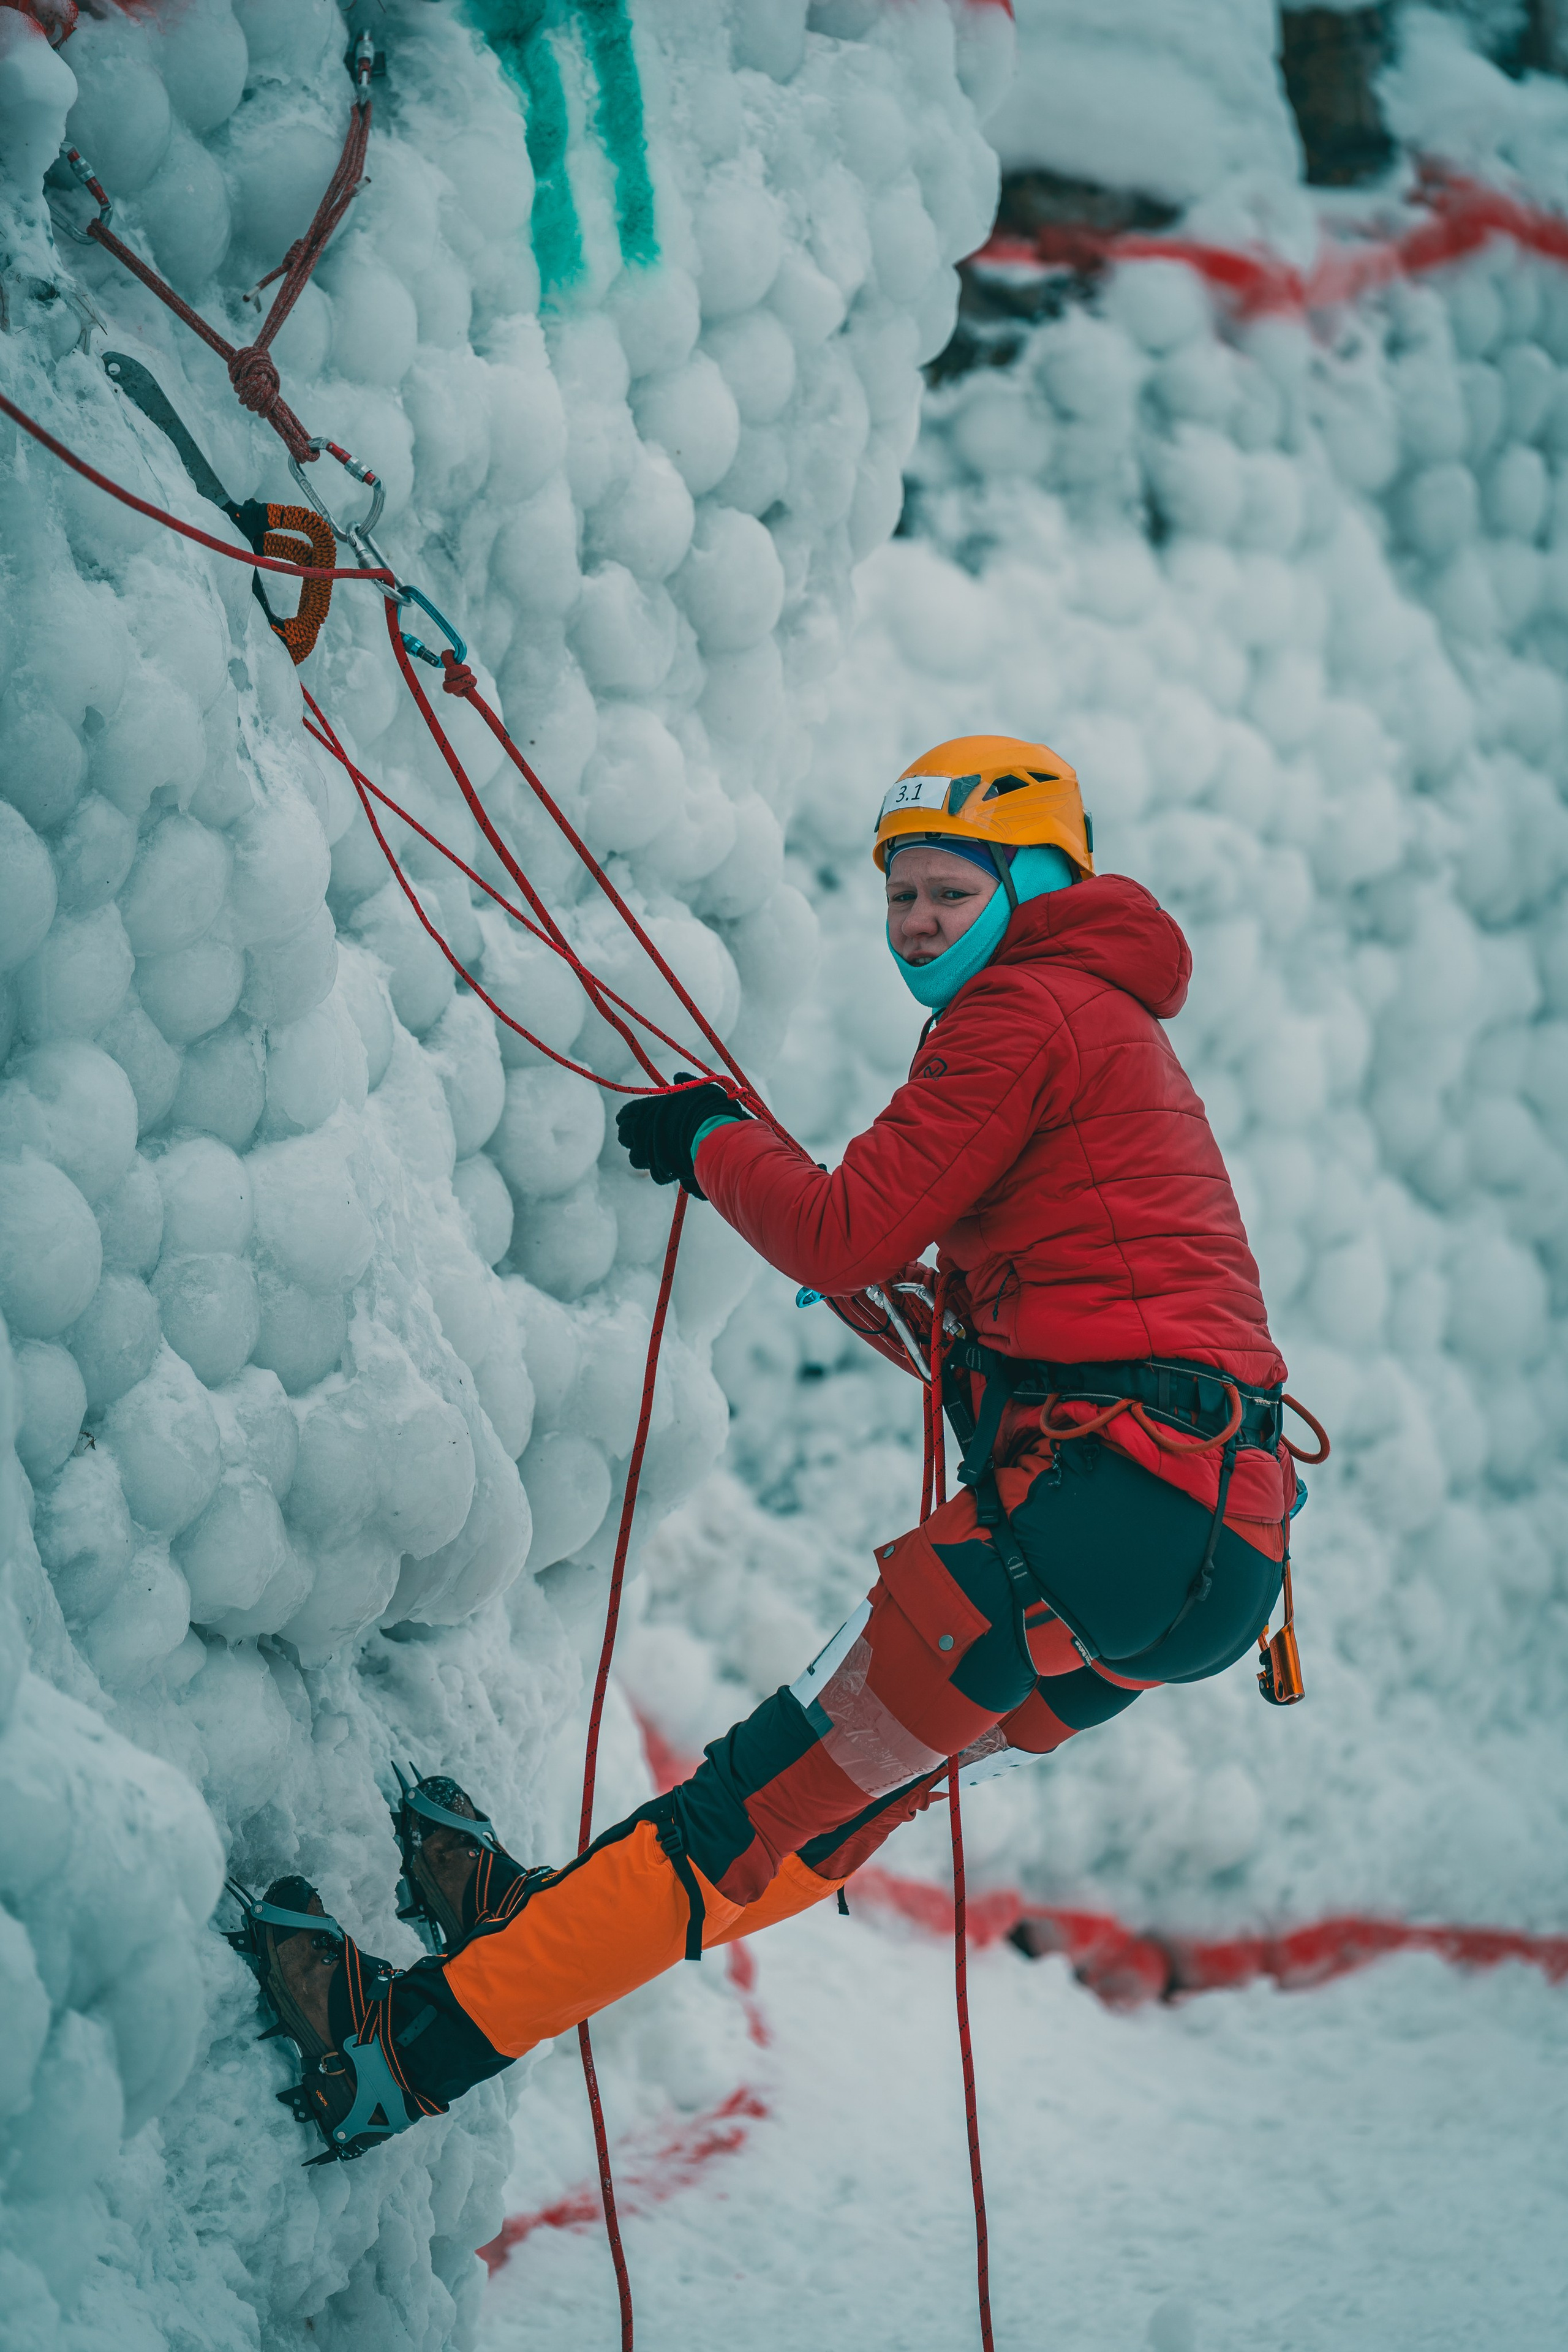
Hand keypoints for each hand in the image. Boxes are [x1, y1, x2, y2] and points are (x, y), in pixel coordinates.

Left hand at [614, 1074, 749, 1198]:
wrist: (713, 1135)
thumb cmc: (706, 1108)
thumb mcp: (697, 1087)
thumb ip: (685, 1082)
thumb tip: (677, 1076)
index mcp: (646, 1109)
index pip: (625, 1115)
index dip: (629, 1118)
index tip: (638, 1120)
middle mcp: (642, 1131)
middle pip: (624, 1137)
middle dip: (633, 1138)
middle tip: (648, 1138)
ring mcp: (648, 1151)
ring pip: (635, 1158)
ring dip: (645, 1157)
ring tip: (661, 1154)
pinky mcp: (659, 1170)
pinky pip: (655, 1174)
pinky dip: (663, 1173)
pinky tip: (674, 1167)